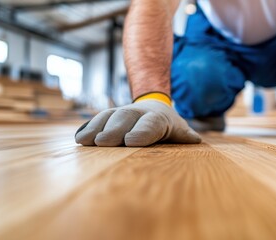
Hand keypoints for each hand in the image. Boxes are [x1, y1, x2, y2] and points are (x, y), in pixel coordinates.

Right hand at [75, 100, 200, 146]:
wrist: (154, 106)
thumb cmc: (168, 125)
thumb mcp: (178, 129)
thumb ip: (185, 135)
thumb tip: (196, 139)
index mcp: (158, 118)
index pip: (151, 123)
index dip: (142, 131)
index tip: (130, 141)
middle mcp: (138, 113)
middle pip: (126, 118)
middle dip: (114, 129)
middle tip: (103, 142)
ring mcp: (122, 112)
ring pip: (109, 116)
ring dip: (96, 127)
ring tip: (85, 141)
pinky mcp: (109, 116)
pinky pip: (98, 119)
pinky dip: (88, 127)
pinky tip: (79, 139)